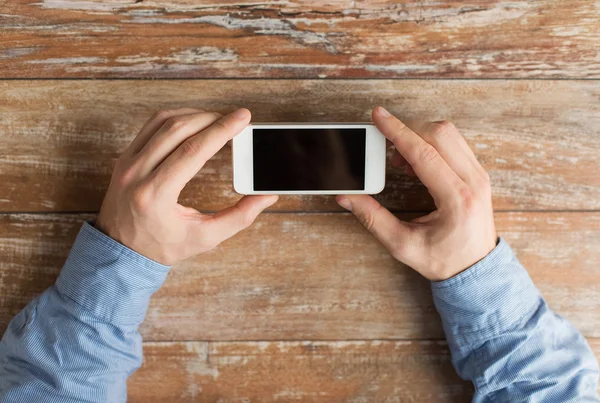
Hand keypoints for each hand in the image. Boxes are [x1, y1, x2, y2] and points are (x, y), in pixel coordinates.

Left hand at [96, 108, 277, 264]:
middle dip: (212, 118)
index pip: (193, 150)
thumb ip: (239, 217)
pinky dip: (177, 118)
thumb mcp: (204, 238)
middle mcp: (137, 174)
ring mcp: (127, 163)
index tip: (242, 118)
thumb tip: (266, 196)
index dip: (221, 130)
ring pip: (163, 121)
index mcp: (155, 195)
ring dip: (195, 115)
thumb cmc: (161, 246)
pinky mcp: (125, 157)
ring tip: (217, 120)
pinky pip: (151, 126)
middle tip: (235, 119)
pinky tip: (194, 123)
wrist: (120, 250)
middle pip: (179, 129)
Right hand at [336, 107, 496, 280]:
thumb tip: (347, 197)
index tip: (379, 116)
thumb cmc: (444, 260)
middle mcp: (473, 182)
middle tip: (385, 145)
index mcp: (457, 199)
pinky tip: (416, 161)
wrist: (477, 270)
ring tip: (399, 159)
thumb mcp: (403, 245)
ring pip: (449, 134)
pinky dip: (431, 143)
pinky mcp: (477, 173)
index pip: (424, 153)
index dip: (397, 132)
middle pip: (439, 134)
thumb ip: (373, 219)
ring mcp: (479, 175)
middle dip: (407, 130)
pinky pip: (454, 143)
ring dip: (419, 136)